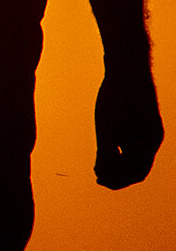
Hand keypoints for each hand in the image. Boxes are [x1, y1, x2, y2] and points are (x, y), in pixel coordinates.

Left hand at [95, 62, 161, 189]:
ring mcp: (150, 129)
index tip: (98, 181)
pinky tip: (106, 146)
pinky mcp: (145, 120)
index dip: (117, 182)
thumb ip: (106, 154)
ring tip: (99, 163)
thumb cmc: (115, 99)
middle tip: (96, 174)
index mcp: (148, 143)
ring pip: (136, 155)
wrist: (127, 68)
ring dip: (119, 163)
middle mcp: (153, 139)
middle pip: (137, 167)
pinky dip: (122, 150)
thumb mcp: (106, 130)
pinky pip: (136, 143)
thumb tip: (104, 175)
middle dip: (118, 174)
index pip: (137, 174)